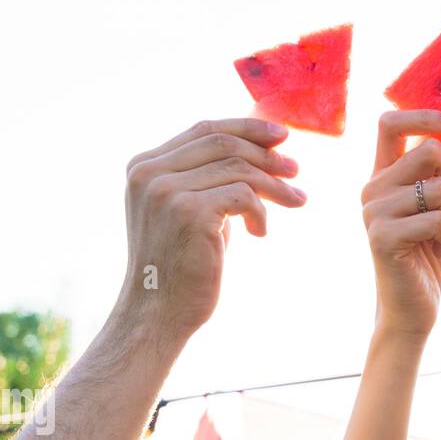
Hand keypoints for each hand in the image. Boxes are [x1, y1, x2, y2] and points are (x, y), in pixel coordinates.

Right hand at [120, 118, 306, 343]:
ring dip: (275, 185)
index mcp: (144, 166)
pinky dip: (261, 212)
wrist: (157, 312)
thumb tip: (263, 146)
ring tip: (296, 201)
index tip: (281, 135)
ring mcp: (165, 190)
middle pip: (224, 143)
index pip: (204, 129)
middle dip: (267, 154)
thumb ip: (209, 176)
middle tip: (296, 170)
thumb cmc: (181, 263)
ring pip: (239, 168)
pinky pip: (244, 195)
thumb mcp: (190, 208)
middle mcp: (149, 173)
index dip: (247, 127)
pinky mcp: (188, 211)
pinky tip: (260, 232)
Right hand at [362, 111, 440, 342]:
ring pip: (439, 187)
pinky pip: (437, 219)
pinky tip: (440, 252)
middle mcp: (372, 187)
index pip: (392, 122)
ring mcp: (372, 212)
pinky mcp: (381, 236)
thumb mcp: (439, 204)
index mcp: (384, 175)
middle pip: (429, 150)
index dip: (427, 116)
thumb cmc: (432, 255)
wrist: (413, 309)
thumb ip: (440, 169)